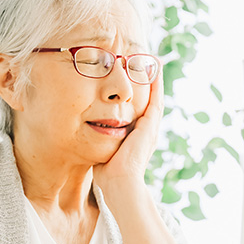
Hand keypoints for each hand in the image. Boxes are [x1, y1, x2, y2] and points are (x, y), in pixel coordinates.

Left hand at [93, 67, 163, 189]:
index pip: (140, 111)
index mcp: (137, 137)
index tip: (135, 80)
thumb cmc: (108, 173)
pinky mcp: (150, 126)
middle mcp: (147, 131)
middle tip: (147, 64)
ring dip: (154, 79)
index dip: (140, 96)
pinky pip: (156, 100)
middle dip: (149, 83)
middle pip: (150, 100)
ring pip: (155, 97)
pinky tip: (155, 69)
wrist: (120, 182)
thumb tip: (87, 136)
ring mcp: (150, 128)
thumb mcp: (104, 151)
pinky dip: (156, 85)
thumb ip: (101, 141)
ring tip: (153, 61)